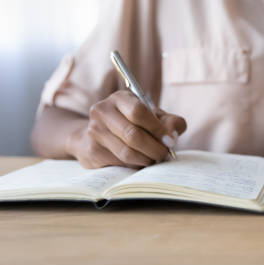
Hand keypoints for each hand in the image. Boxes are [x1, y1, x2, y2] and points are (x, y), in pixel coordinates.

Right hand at [68, 90, 186, 168]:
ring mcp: (94, 132)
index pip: (138, 111)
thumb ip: (170, 122)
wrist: (99, 134)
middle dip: (154, 148)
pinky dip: (135, 166)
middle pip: (132, 134)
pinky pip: (119, 164)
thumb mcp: (153, 117)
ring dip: (146, 159)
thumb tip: (172, 135)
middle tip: (165, 154)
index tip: (170, 140)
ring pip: (126, 152)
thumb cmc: (133, 123)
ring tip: (154, 159)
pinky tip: (140, 162)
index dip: (157, 128)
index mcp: (119, 98)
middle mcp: (102, 111)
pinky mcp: (91, 151)